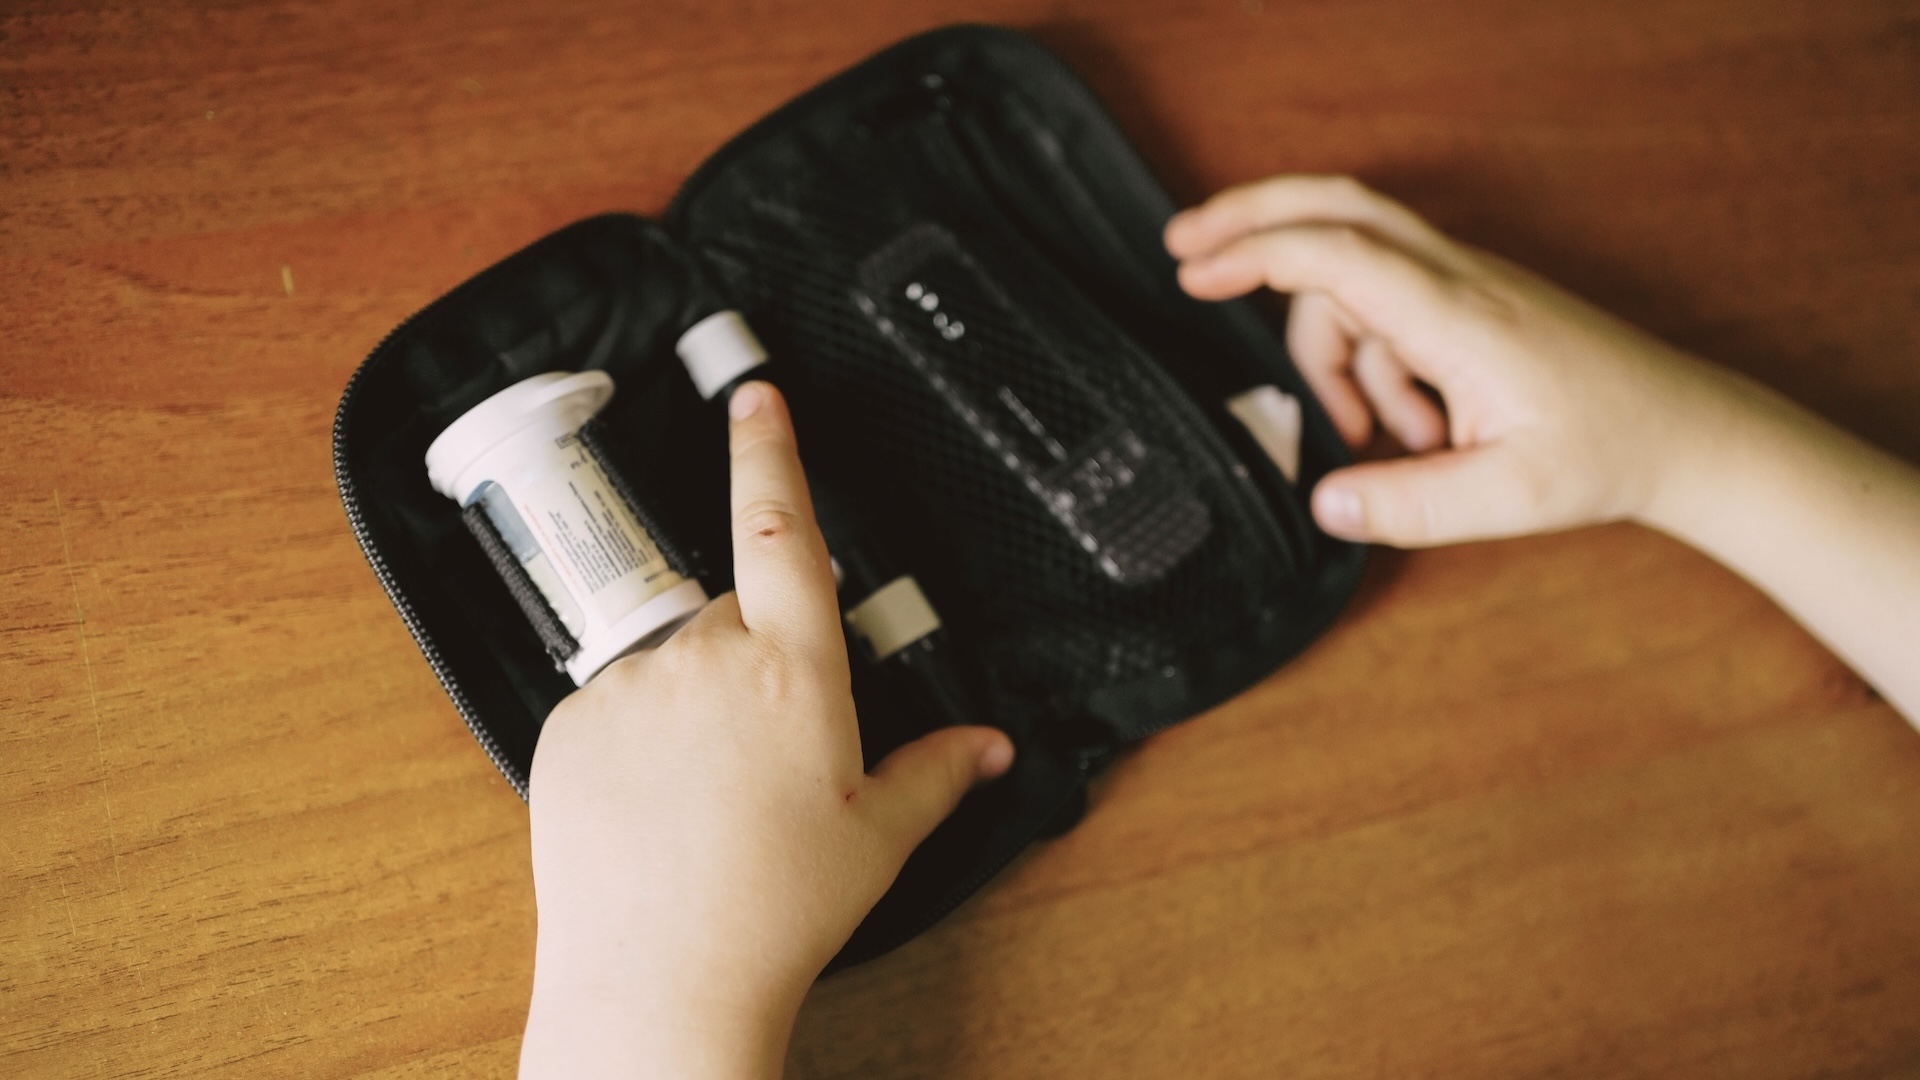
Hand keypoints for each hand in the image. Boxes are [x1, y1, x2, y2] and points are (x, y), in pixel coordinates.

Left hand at [517, 381, 1014, 1078]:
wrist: (661, 976)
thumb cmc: (777, 909)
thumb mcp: (876, 837)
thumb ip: (936, 774)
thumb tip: (991, 746)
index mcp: (795, 673)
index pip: (782, 533)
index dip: (770, 453)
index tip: (757, 398)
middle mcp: (709, 659)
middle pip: (735, 618)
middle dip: (754, 661)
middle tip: (766, 756)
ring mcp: (632, 688)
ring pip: (673, 664)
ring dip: (692, 703)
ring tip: (707, 797)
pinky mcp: (570, 724)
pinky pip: (613, 704)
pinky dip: (635, 737)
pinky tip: (655, 805)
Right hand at [1165, 174, 1738, 546]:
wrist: (1686, 433)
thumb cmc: (1608, 453)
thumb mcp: (1507, 501)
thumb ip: (1408, 507)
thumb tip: (1323, 505)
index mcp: (1460, 316)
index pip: (1339, 255)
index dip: (1256, 253)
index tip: (1192, 270)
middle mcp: (1457, 281)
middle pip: (1337, 208)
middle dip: (1254, 220)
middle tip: (1184, 249)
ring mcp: (1464, 284)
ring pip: (1352, 284)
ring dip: (1337, 359)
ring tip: (1382, 442)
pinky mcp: (1469, 304)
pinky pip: (1387, 313)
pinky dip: (1374, 368)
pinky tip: (1414, 434)